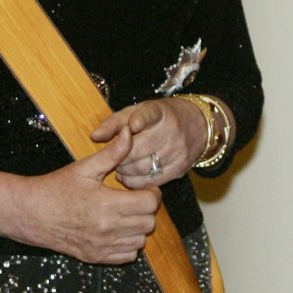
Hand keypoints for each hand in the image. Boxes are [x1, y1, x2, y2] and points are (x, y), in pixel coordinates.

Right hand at [0, 126, 160, 263]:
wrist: (31, 213)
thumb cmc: (57, 187)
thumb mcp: (85, 167)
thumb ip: (112, 152)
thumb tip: (129, 132)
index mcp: (107, 204)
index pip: (150, 204)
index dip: (152, 193)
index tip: (144, 188)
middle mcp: (107, 229)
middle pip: (149, 223)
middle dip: (147, 210)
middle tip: (136, 199)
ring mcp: (102, 246)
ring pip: (140, 241)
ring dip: (139, 227)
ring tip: (126, 214)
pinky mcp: (96, 257)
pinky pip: (127, 256)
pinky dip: (128, 244)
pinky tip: (117, 229)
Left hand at [91, 98, 207, 186]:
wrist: (197, 125)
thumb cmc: (160, 117)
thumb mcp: (139, 111)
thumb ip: (115, 122)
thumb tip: (95, 136)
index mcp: (160, 112)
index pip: (150, 115)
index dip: (141, 120)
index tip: (133, 125)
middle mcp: (171, 131)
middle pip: (138, 149)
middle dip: (119, 156)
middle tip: (113, 157)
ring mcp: (177, 151)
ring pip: (143, 168)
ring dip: (125, 170)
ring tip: (121, 166)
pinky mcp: (180, 169)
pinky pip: (152, 181)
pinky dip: (137, 181)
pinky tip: (131, 176)